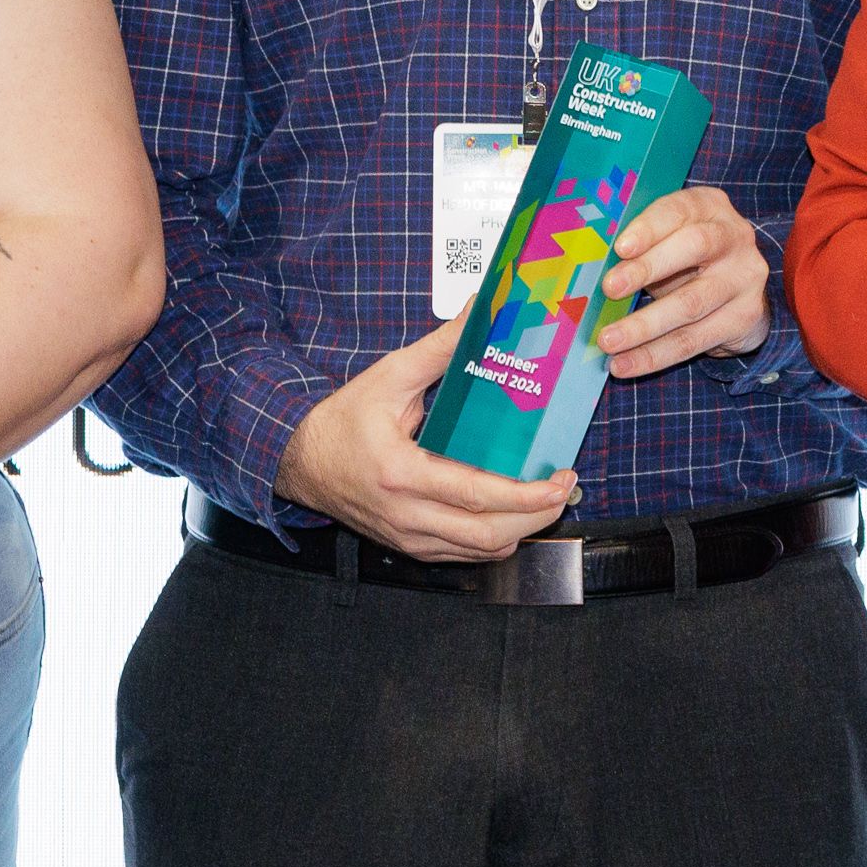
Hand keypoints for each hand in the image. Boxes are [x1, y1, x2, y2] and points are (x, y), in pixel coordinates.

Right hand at [275, 319, 576, 560]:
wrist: (300, 462)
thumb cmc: (343, 420)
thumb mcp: (388, 377)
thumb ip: (439, 349)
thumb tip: (481, 310)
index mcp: (401, 474)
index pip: (476, 495)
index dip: (526, 494)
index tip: (560, 480)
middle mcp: (406, 515)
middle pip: (488, 535)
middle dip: (538, 516)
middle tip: (566, 488)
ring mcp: (409, 537)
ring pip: (481, 552)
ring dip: (523, 529)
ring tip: (548, 499)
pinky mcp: (410, 547)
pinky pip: (465, 555)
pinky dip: (497, 540)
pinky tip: (514, 514)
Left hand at [595, 186, 767, 372]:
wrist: (737, 290)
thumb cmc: (684, 257)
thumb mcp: (666, 240)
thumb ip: (639, 247)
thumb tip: (589, 269)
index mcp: (709, 206)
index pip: (679, 209)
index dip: (649, 228)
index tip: (620, 248)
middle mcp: (735, 236)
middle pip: (694, 247)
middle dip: (647, 269)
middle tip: (609, 289)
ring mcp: (745, 277)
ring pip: (691, 303)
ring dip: (644, 325)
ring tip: (609, 340)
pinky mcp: (744, 316)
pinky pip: (694, 340)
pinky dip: (655, 355)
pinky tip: (626, 364)